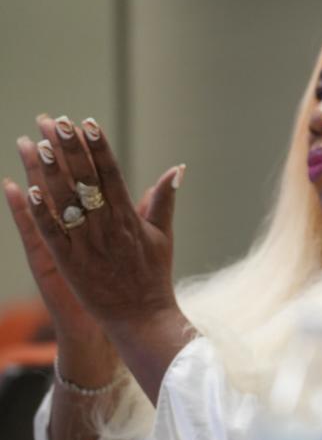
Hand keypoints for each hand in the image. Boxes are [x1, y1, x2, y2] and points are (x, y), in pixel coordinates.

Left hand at [11, 115, 191, 395]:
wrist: (142, 318)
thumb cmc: (153, 277)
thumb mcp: (162, 236)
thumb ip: (164, 200)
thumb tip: (177, 169)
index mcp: (130, 219)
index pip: (111, 174)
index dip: (98, 148)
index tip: (86, 123)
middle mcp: (108, 227)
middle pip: (86, 181)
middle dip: (70, 149)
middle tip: (56, 122)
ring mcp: (87, 245)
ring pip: (65, 201)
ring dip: (51, 172)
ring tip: (39, 144)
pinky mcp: (69, 263)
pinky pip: (52, 232)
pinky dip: (40, 211)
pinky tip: (27, 188)